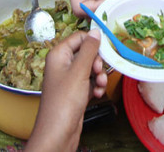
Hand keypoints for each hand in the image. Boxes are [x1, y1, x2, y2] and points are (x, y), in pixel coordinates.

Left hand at [26, 30, 106, 151]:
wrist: (59, 133)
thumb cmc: (63, 102)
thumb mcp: (79, 71)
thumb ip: (89, 50)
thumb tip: (95, 30)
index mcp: (58, 54)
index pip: (79, 37)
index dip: (92, 43)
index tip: (105, 50)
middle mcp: (62, 64)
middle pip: (87, 53)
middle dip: (97, 62)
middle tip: (98, 71)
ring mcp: (69, 79)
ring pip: (90, 68)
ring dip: (99, 76)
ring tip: (99, 85)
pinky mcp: (76, 92)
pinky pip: (90, 82)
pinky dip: (96, 86)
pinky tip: (97, 94)